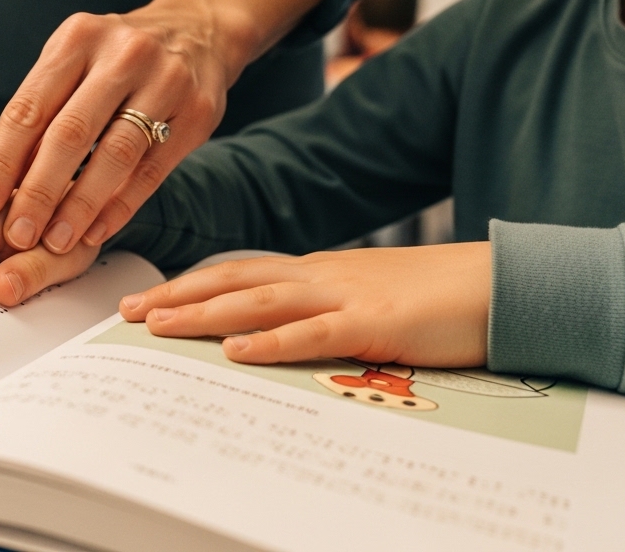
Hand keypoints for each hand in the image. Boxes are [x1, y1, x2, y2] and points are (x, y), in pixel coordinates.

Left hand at [0, 0, 323, 256]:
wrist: (199, 30)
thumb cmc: (117, 58)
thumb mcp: (75, 60)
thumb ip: (42, 108)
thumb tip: (0, 180)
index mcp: (78, 37)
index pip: (29, 107)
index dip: (2, 160)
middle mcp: (123, 54)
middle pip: (71, 133)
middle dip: (38, 191)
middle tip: (17, 235)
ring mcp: (167, 80)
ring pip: (115, 155)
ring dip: (80, 205)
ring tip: (55, 242)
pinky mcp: (198, 112)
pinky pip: (152, 170)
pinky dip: (120, 206)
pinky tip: (96, 232)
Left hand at [119, 243, 492, 366]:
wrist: (498, 284)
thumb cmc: (437, 297)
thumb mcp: (368, 299)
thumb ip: (323, 310)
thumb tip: (278, 330)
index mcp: (319, 271)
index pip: (240, 272)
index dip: (191, 283)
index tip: (147, 298)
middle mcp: (322, 276)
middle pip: (234, 279)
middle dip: (176, 294)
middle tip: (126, 310)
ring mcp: (345, 296)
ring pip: (259, 300)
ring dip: (204, 312)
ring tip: (157, 324)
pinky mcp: (374, 322)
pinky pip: (313, 333)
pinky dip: (271, 342)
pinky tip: (237, 352)